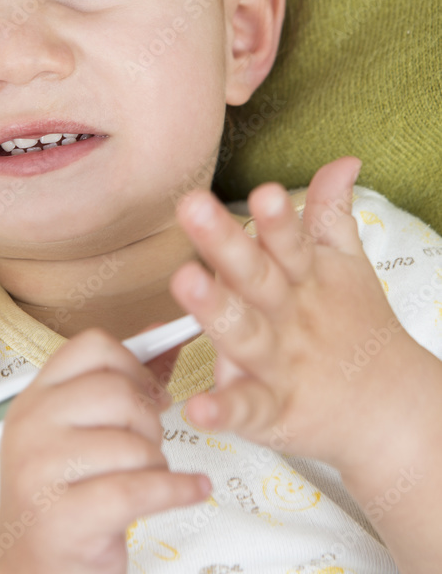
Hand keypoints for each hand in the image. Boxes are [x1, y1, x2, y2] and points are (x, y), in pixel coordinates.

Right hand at [0, 328, 209, 573]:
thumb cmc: (65, 498)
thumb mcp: (82, 431)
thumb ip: (122, 381)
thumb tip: (165, 333)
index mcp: (35, 398)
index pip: (93, 347)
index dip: (134, 365)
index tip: (150, 393)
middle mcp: (32, 428)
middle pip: (119, 392)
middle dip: (149, 422)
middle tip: (144, 447)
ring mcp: (42, 472)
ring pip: (133, 444)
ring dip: (156, 463)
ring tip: (144, 480)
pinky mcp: (67, 517)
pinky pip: (141, 488)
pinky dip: (178, 489)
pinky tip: (191, 490)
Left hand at [169, 157, 422, 484]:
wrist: (389, 409)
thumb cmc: (354, 328)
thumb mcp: (347, 266)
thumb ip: (332, 214)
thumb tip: (342, 162)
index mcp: (303, 279)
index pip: (289, 242)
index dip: (276, 220)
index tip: (264, 192)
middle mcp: (288, 317)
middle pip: (256, 277)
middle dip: (226, 244)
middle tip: (194, 209)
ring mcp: (280, 365)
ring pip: (244, 335)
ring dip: (215, 309)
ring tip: (184, 281)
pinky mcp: (271, 411)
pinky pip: (245, 409)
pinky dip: (224, 410)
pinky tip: (198, 406)